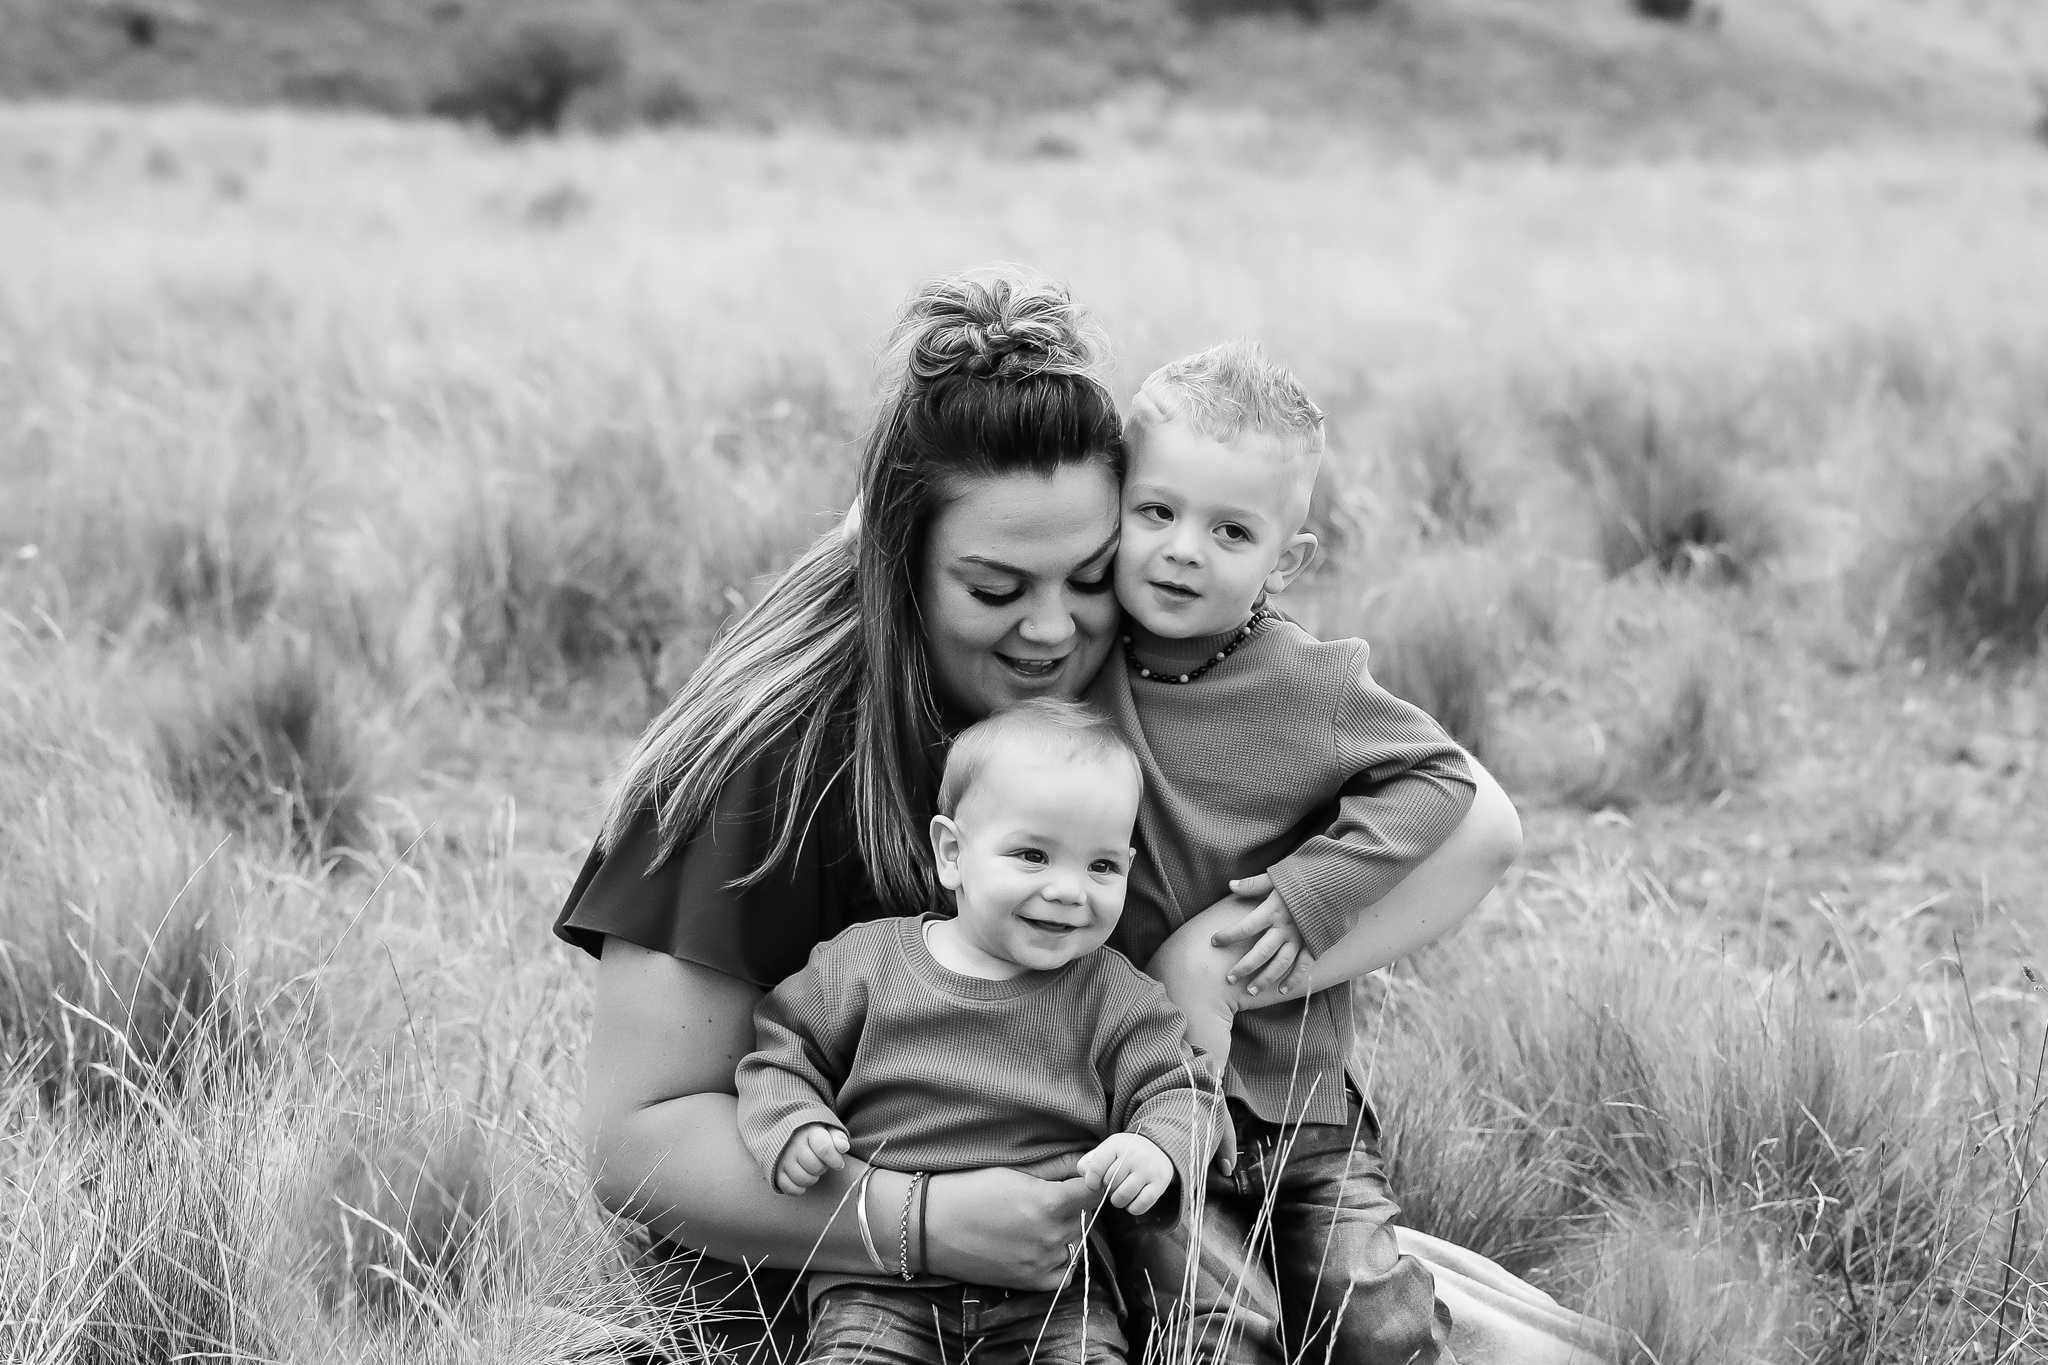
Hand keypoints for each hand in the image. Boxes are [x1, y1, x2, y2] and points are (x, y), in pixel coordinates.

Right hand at [774, 1123, 848, 1194]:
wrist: (784, 1130)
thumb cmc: (810, 1131)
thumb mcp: (827, 1128)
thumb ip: (838, 1136)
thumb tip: (843, 1147)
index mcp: (808, 1131)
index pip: (824, 1148)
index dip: (835, 1160)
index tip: (838, 1163)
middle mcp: (793, 1144)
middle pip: (814, 1166)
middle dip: (822, 1168)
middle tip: (821, 1162)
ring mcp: (782, 1159)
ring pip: (802, 1179)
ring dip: (811, 1178)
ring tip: (811, 1169)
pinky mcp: (775, 1171)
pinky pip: (789, 1187)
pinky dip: (798, 1188)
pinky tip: (802, 1178)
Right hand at [923, 1163, 1095, 1290]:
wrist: (930, 1226)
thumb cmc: (969, 1189)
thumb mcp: (1013, 1171)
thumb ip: (1055, 1168)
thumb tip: (1084, 1160)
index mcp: (1050, 1203)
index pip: (1094, 1192)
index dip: (1092, 1183)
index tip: (1083, 1180)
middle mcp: (1050, 1236)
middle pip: (1084, 1218)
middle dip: (1073, 1206)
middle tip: (1048, 1198)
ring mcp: (1041, 1262)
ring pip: (1074, 1244)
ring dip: (1065, 1232)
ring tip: (1038, 1222)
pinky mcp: (1028, 1282)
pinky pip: (1064, 1275)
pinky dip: (1061, 1262)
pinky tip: (1043, 1247)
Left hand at [1078, 1133, 1174, 1214]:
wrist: (1159, 1146)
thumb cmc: (1127, 1151)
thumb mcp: (1108, 1148)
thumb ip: (1091, 1161)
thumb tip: (1084, 1173)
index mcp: (1117, 1143)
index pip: (1096, 1168)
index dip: (1092, 1181)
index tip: (1095, 1184)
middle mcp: (1134, 1155)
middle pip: (1109, 1183)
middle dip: (1107, 1189)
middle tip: (1113, 1185)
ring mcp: (1148, 1170)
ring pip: (1123, 1196)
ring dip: (1118, 1200)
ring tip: (1121, 1192)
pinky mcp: (1160, 1184)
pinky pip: (1139, 1206)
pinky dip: (1132, 1208)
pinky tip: (1132, 1199)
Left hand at [1213, 874, 1310, 997]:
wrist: (1338, 882)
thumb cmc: (1305, 876)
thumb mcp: (1278, 876)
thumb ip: (1254, 884)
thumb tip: (1231, 885)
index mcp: (1273, 910)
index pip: (1245, 927)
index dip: (1228, 935)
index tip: (1214, 942)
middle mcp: (1285, 928)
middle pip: (1261, 952)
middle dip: (1244, 967)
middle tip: (1229, 979)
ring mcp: (1300, 939)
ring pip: (1280, 964)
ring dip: (1265, 979)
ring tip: (1250, 992)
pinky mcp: (1314, 945)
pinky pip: (1303, 966)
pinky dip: (1294, 980)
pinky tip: (1282, 991)